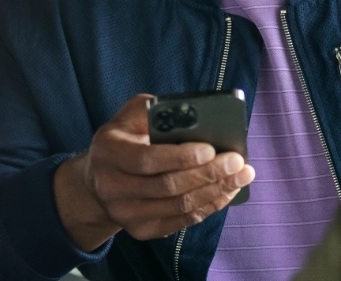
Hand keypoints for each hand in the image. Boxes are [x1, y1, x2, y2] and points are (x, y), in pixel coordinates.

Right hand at [53, 94, 254, 251]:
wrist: (100, 179)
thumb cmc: (124, 139)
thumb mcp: (130, 116)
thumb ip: (154, 109)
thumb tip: (192, 112)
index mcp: (108, 152)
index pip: (147, 159)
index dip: (180, 157)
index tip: (211, 149)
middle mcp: (111, 187)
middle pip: (168, 186)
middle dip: (208, 173)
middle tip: (237, 161)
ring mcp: (125, 213)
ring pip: (179, 206)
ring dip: (215, 191)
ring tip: (241, 175)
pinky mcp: (140, 230)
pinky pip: (181, 221)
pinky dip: (209, 207)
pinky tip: (227, 191)